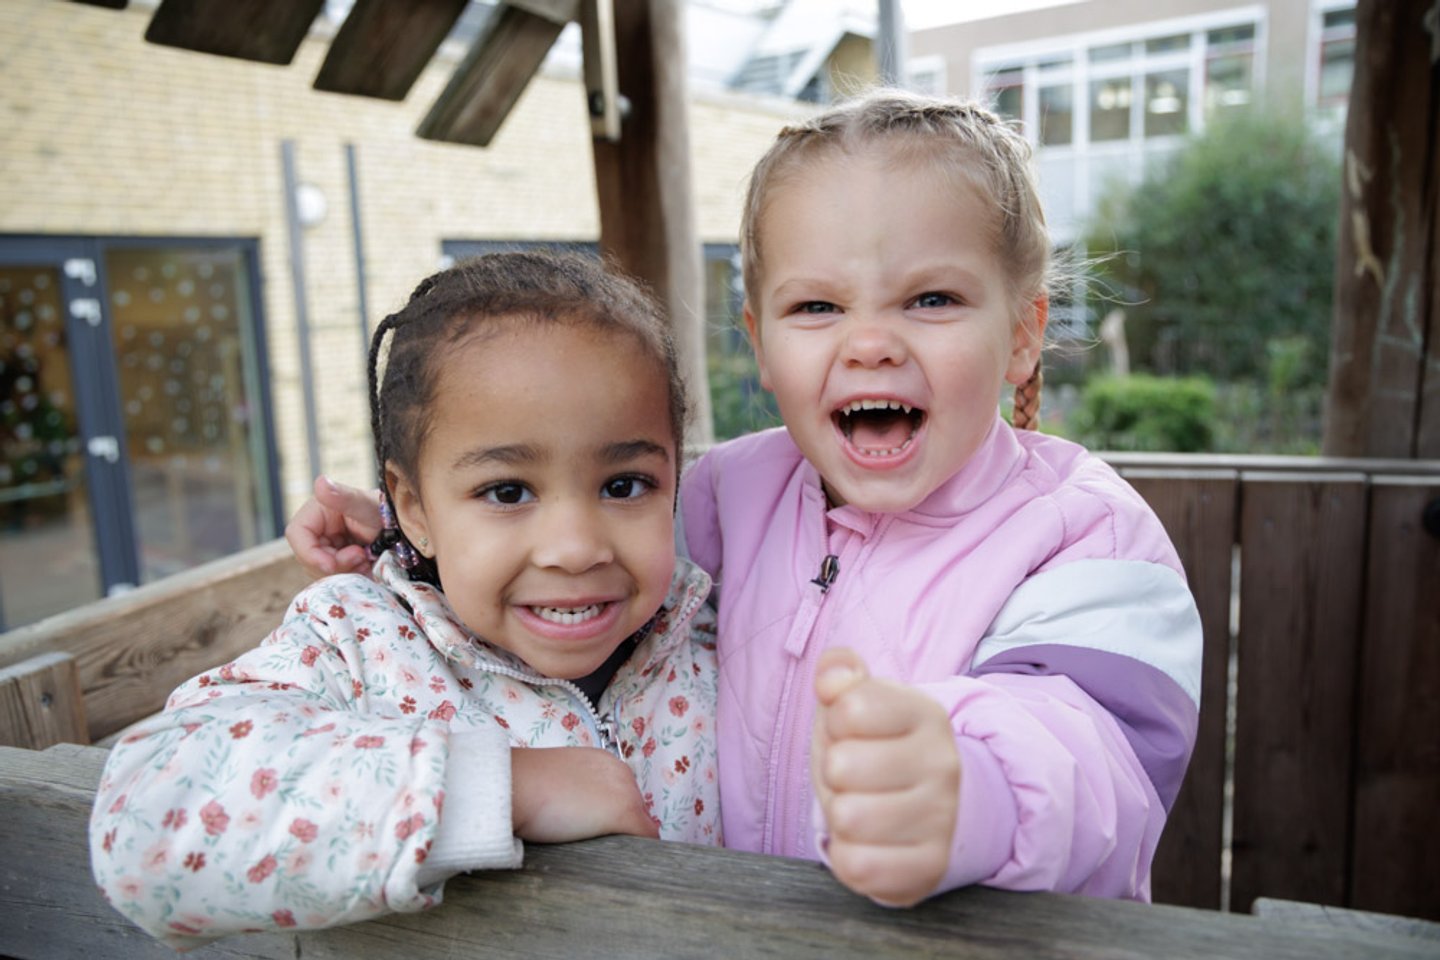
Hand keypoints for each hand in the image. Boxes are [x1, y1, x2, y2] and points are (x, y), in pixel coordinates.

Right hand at [285, 475, 382, 577]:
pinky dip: (352, 577)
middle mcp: (317, 531)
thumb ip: (344, 496)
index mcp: (316, 512)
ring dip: (346, 572)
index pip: (297, 535)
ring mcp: (326, 548)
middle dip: (335, 565)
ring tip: (368, 561)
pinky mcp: (337, 563)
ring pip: (322, 572)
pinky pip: (336, 578)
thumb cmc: (385, 511)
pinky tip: (367, 568)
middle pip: (309, 559)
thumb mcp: (367, 505)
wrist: (403, 527)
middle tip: (362, 558)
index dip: (309, 554)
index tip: (331, 565)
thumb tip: (320, 482)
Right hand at [511, 747, 658, 843]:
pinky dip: (638, 853)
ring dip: (625, 841)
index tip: (594, 830)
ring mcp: (625, 793)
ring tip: (603, 857)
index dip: (608, 816)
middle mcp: (621, 772)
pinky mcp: (624, 814)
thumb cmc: (525, 785)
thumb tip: (575, 815)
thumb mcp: (556, 783)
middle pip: (635, 810)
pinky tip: (623, 865)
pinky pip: (646, 838)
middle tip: (595, 845)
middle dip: (619, 829)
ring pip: (640, 826)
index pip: (622, 795)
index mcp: (604, 762)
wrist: (516, 784)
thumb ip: (574, 794)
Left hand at [811, 648, 960, 906]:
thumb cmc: (878, 748)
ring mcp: (942, 818)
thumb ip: (839, 673)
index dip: (835, 721)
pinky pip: (857, 866)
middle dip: (833, 771)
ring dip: (839, 815)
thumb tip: (830, 680)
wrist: (930, 808)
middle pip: (841, 766)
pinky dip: (848, 855)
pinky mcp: (930, 866)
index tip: (851, 730)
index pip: (851, 708)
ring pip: (847, 818)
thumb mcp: (859, 701)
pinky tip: (867, 841)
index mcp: (925, 713)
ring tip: (861, 804)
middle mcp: (943, 764)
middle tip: (853, 775)